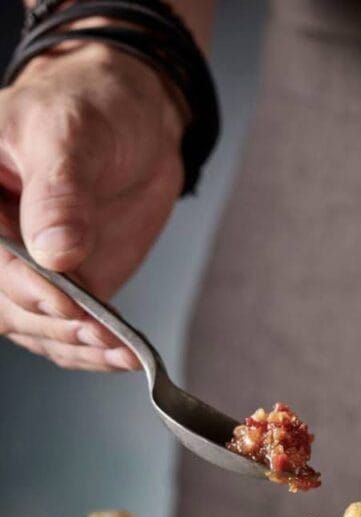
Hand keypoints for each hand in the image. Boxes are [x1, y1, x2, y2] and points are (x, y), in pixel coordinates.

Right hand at [0, 43, 184, 369]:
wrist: (137, 124)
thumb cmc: (92, 108)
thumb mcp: (71, 134)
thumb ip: (61, 192)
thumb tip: (55, 253)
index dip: (20, 284)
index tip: (64, 303)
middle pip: (2, 301)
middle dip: (50, 323)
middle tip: (96, 331)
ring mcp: (27, 268)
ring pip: (33, 325)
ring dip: (73, 344)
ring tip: (117, 348)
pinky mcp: (64, 287)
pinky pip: (66, 331)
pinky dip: (92, 349)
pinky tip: (121, 355)